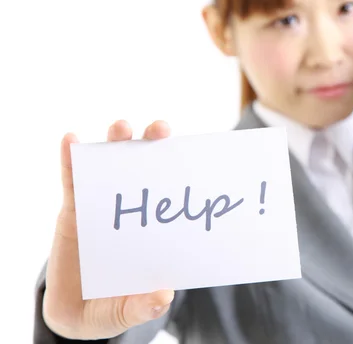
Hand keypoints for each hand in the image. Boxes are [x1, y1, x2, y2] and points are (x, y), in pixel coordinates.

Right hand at [42, 120, 174, 339]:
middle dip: (153, 143)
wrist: (74, 312)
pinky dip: (70, 158)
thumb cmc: (111, 306)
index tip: (194, 151)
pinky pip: (71, 179)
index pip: (171, 193)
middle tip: (161, 129)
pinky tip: (71, 140)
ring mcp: (104, 206)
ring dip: (116, 142)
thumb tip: (164, 296)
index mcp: (154, 228)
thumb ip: (143, 306)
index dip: (182, 171)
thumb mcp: (127, 311)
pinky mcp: (74, 210)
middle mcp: (133, 210)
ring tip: (121, 127)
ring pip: (110, 166)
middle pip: (144, 168)